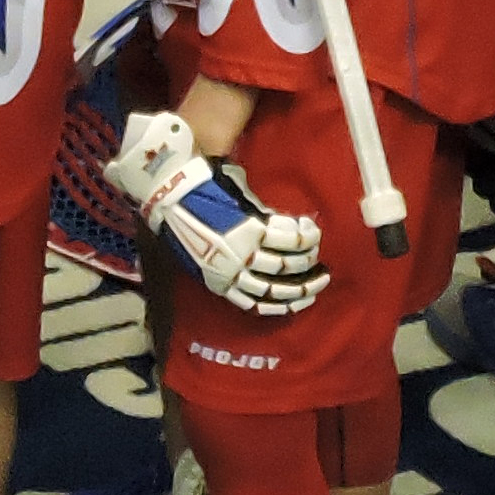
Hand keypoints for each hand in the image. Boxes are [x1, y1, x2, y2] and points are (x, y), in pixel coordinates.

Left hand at [104, 108, 329, 316]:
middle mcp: (234, 270)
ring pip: (286, 264)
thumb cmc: (184, 218)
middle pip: (278, 287)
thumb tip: (258, 261)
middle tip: (321, 279)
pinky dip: (303, 235)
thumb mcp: (203, 253)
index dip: (286, 304)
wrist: (172, 191)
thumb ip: (230, 263)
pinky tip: (311, 229)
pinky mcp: (251, 227)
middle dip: (305, 286)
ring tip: (317, 253)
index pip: (258, 304)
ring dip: (307, 259)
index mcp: (220, 282)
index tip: (302, 300)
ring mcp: (243, 249)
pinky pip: (287, 236)